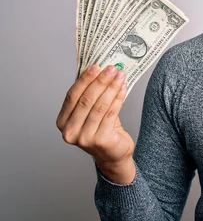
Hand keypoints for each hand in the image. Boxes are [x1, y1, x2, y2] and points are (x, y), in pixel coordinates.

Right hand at [56, 64, 134, 182]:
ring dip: (111, 88)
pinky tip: (123, 89)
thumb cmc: (102, 129)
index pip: (72, 96)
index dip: (84, 80)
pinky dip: (118, 99)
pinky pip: (111, 114)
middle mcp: (70, 132)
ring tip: (120, 76)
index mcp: (62, 122)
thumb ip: (89, 94)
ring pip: (99, 106)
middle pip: (86, 100)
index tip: (96, 66)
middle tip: (112, 68)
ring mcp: (84, 138)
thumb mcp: (91, 112)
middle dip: (100, 81)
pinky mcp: (100, 141)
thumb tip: (98, 69)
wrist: (113, 154)